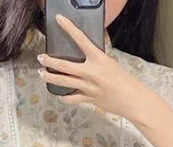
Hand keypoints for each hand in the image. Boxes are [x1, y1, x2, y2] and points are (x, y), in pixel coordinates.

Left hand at [37, 15, 157, 122]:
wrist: (132, 99)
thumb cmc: (124, 80)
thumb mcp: (110, 64)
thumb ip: (96, 61)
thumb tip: (87, 58)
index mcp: (98, 59)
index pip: (81, 39)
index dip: (69, 28)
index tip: (59, 20)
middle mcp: (90, 72)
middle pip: (64, 66)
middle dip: (50, 61)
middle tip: (40, 58)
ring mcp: (88, 87)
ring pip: (64, 82)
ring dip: (50, 77)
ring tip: (41, 74)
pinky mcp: (88, 99)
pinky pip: (72, 98)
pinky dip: (65, 97)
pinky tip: (61, 95)